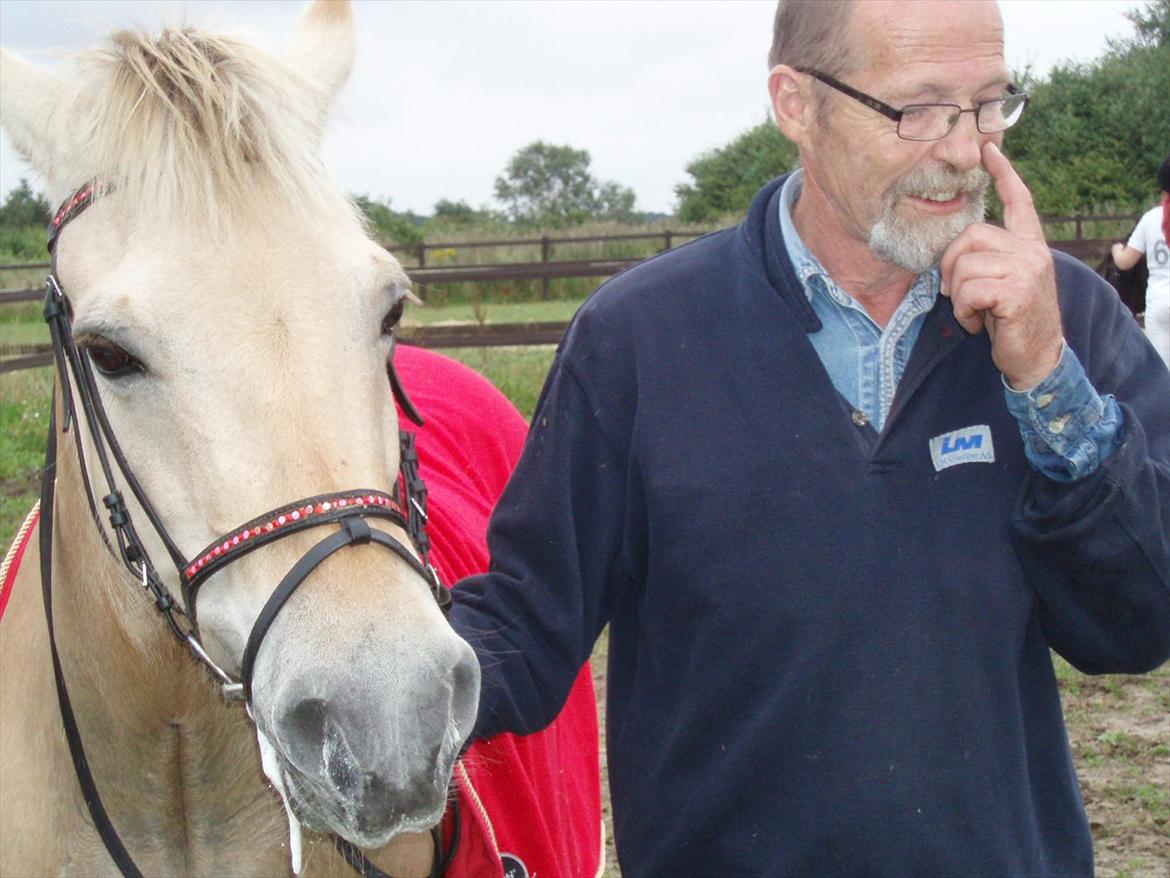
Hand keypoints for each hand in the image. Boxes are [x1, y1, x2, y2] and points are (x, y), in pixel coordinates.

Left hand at [939, 142, 1063, 389]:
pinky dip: (964, 312)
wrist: (1036, 357)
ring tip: (976, 312)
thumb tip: (950, 256)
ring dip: (959, 297)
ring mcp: (1027, 268)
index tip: (990, 149)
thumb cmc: (1012, 322)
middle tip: (959, 294)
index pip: (1018, 201)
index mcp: (1029, 244)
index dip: (1004, 174)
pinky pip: (969, 290)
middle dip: (951, 267)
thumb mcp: (1000, 284)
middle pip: (970, 236)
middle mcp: (1031, 250)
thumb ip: (985, 261)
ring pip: (965, 266)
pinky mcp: (1017, 290)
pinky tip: (980, 324)